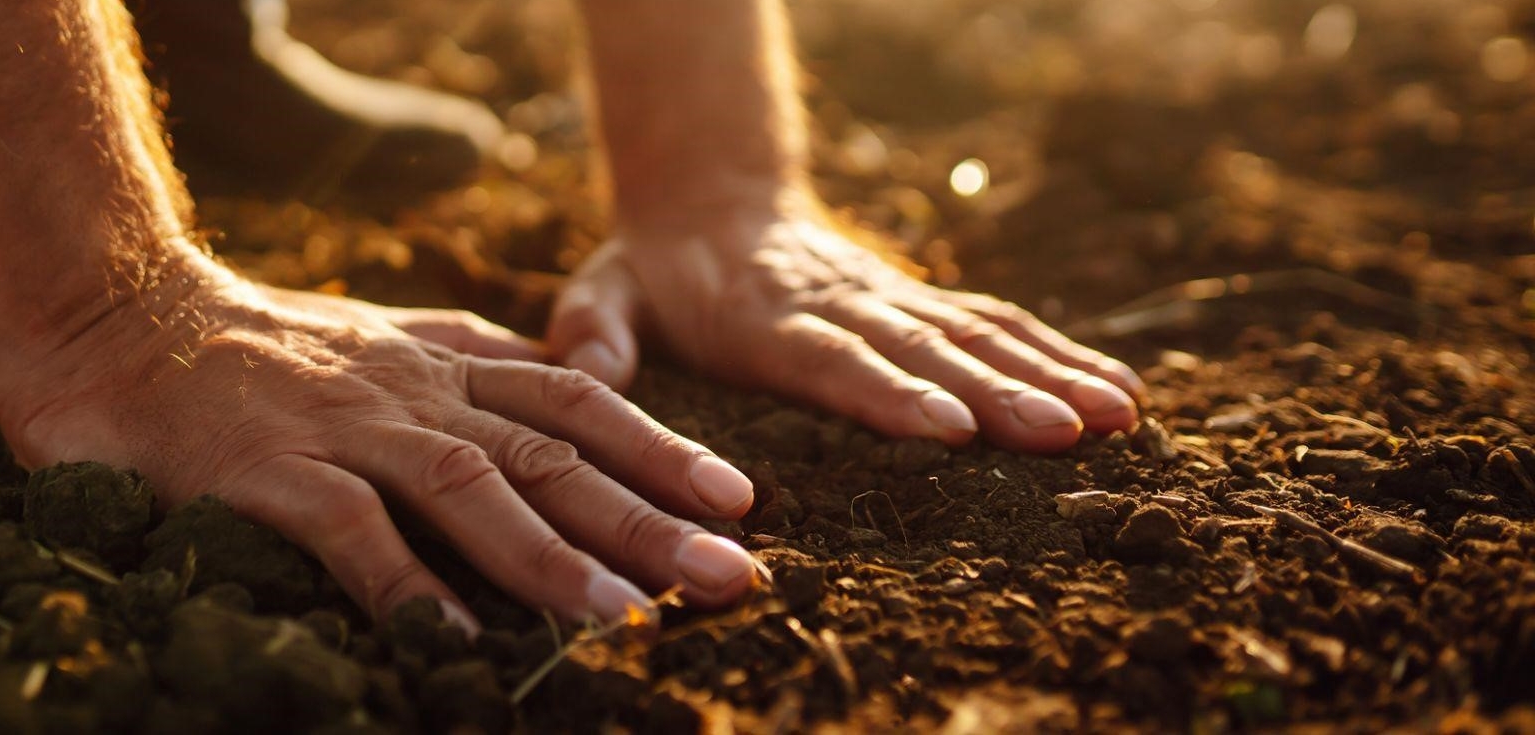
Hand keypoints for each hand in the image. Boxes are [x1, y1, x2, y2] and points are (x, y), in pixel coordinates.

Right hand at [0, 278, 760, 630]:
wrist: (111, 312)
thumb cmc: (243, 345)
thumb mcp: (375, 339)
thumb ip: (459, 367)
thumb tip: (553, 401)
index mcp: (437, 360)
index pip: (574, 396)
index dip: (661, 445)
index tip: (737, 497)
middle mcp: (407, 390)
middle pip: (550, 451)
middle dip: (648, 516)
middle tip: (730, 574)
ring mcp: (340, 426)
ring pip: (467, 487)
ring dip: (549, 556)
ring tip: (623, 619)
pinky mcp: (266, 468)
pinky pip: (349, 530)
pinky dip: (405, 584)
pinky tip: (455, 643)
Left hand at [547, 202, 1142, 452]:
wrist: (710, 205)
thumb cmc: (653, 273)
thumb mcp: (602, 293)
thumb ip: (594, 331)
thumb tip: (582, 368)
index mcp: (765, 318)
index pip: (834, 359)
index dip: (891, 394)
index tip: (950, 428)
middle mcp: (841, 306)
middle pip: (924, 351)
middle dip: (997, 394)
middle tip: (1060, 434)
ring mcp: (888, 300)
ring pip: (977, 335)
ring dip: (1047, 376)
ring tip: (1115, 418)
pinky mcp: (917, 302)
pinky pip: (995, 325)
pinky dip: (1057, 355)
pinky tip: (1115, 392)